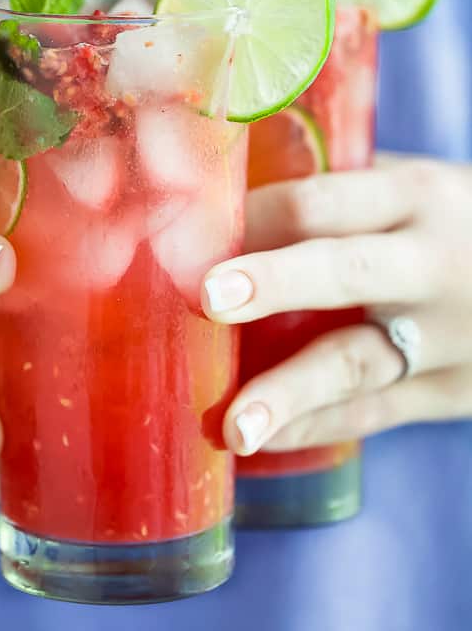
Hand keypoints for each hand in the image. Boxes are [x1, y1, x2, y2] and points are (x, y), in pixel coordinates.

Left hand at [201, 156, 471, 454]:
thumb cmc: (455, 223)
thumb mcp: (415, 189)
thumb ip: (340, 191)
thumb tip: (224, 193)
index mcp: (414, 197)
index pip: (319, 203)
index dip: (251, 218)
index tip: (185, 235)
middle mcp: (430, 264)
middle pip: (343, 271)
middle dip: (274, 282)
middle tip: (207, 297)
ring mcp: (446, 336)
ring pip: (358, 363)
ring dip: (291, 394)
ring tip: (234, 426)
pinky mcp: (453, 391)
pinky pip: (374, 413)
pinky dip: (315, 426)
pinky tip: (263, 441)